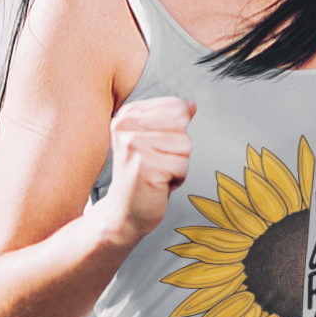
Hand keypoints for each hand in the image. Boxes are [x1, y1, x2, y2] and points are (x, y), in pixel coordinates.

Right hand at [104, 95, 195, 244]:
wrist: (124, 212)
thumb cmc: (141, 177)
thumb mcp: (153, 141)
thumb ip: (170, 120)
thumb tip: (191, 104)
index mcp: (127, 115)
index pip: (175, 106)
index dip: (176, 131)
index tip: (156, 147)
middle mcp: (127, 126)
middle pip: (182, 125)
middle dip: (179, 148)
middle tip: (158, 162)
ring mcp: (134, 146)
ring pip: (185, 145)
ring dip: (178, 164)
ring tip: (158, 173)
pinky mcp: (145, 166)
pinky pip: (182, 166)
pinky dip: (177, 179)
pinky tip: (158, 184)